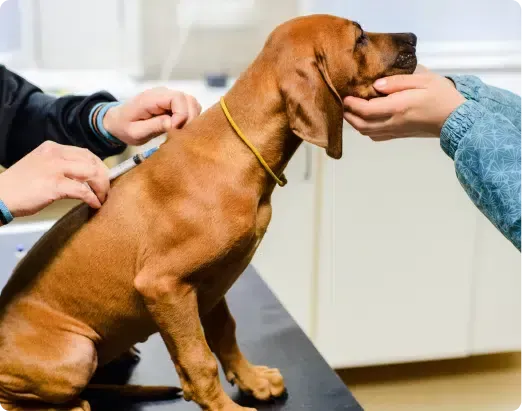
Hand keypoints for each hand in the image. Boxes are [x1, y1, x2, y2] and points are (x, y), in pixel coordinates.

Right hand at [0, 141, 108, 217]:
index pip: (85, 153)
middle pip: (92, 161)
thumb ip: (60, 165)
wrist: (0, 196)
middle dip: (104, 177)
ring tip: (102, 197)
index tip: (103, 177)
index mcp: (52, 148)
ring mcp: (54, 169)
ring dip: (101, 187)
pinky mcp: (54, 185)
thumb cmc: (19, 186)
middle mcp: (54, 155)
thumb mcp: (40, 166)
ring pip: (91, 173)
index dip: (99, 166)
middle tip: (106, 190)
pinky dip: (92, 198)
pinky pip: (83, 191)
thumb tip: (84, 174)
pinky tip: (94, 204)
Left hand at [103, 87, 201, 145]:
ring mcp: (168, 97)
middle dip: (189, 118)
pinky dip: (190, 117)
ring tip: (182, 131)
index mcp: (151, 98)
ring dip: (191, 118)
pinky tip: (181, 128)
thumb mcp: (135, 132)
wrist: (117, 121)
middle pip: (188, 100)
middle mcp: (162, 93)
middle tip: (181, 133)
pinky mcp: (172, 103)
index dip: (181, 114)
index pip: (177, 98)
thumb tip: (172, 124)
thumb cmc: (124, 127)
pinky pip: (189, 107)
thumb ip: (153, 126)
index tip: (175, 129)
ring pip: (191, 103)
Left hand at [343, 65, 465, 140]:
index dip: (351, 104)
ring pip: (367, 132)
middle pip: (361, 124)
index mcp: (398, 108)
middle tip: (342, 103)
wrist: (456, 119)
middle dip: (348, 115)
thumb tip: (376, 85)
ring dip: (354, 123)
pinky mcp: (399, 135)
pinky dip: (365, 129)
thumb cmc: (442, 96)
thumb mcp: (423, 80)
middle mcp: (393, 122)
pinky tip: (365, 119)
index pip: (366, 109)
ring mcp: (395, 131)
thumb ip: (398, 82)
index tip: (344, 95)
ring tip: (349, 110)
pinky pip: (376, 136)